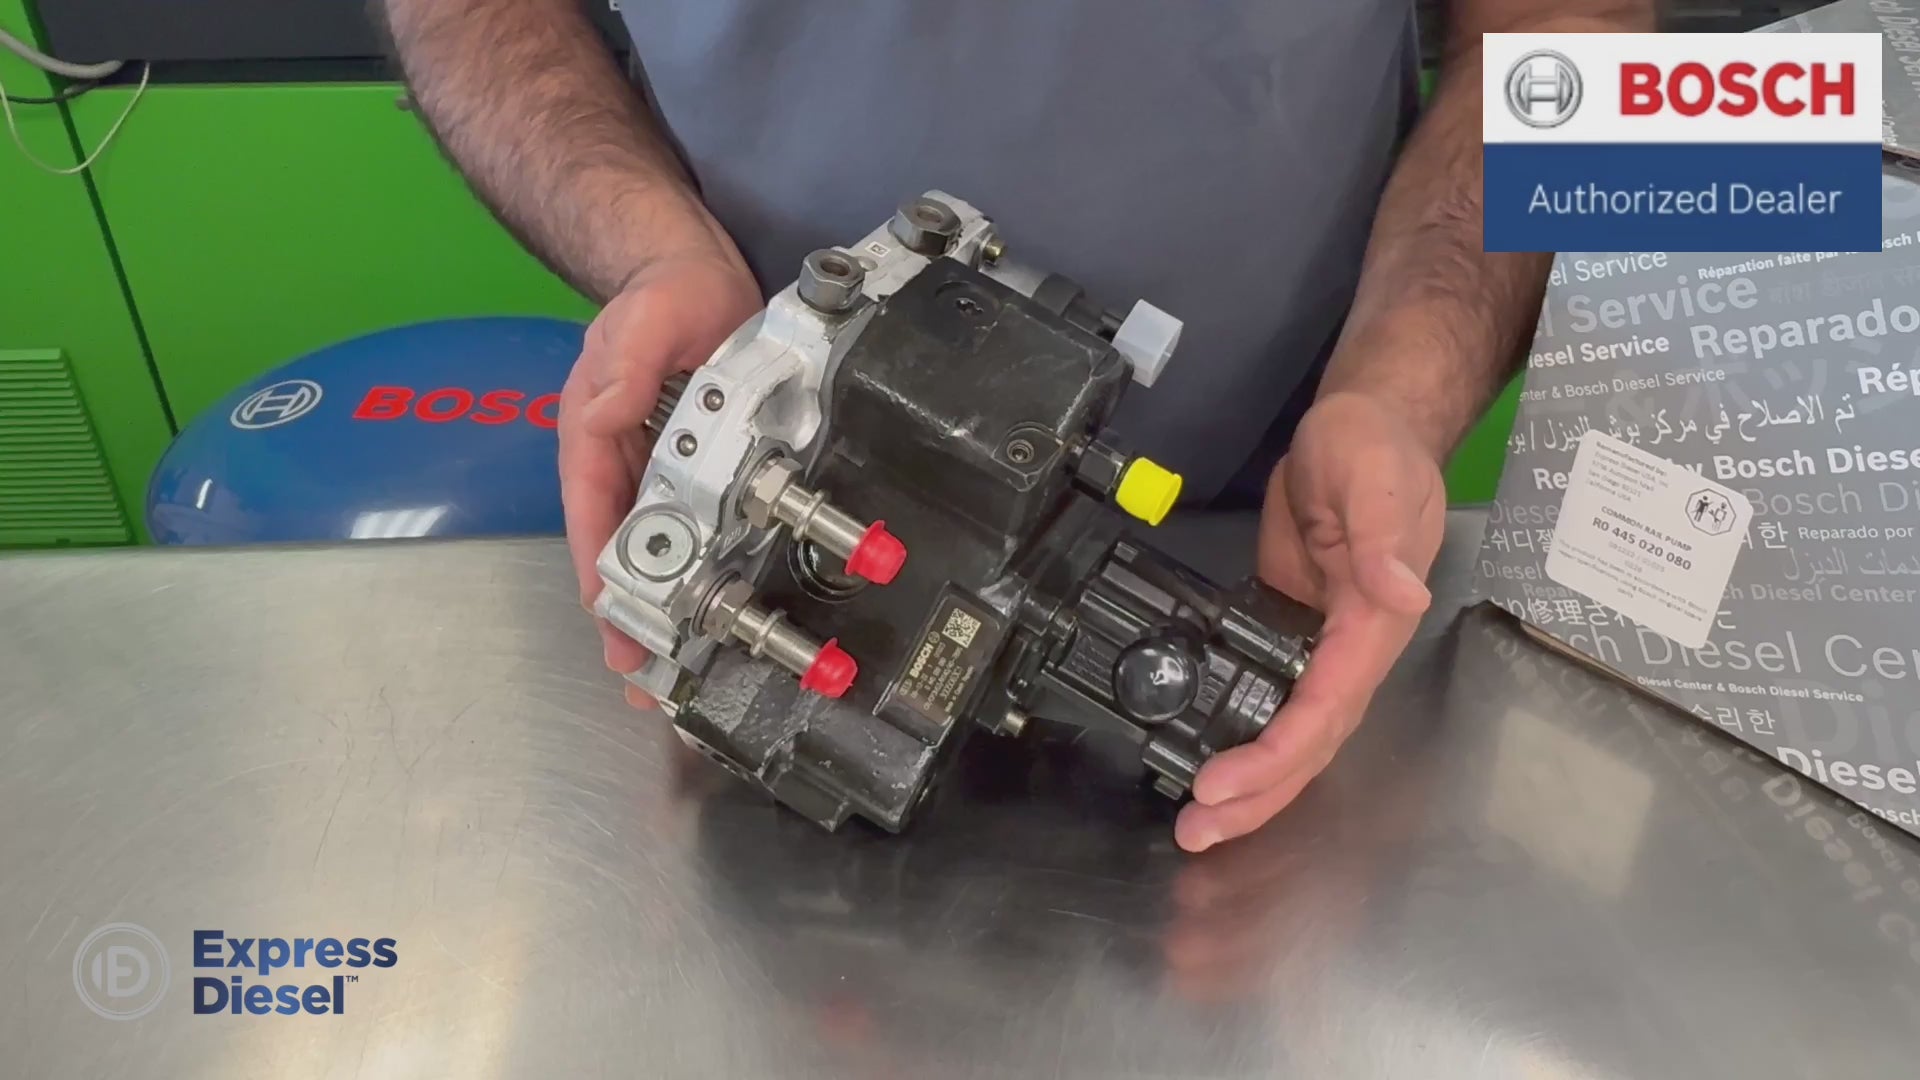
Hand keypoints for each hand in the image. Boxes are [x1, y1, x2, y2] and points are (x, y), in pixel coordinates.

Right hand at [558, 248, 762, 707]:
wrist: (700, 273)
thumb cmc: (663, 290)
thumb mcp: (645, 317)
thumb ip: (625, 361)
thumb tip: (604, 414)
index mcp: (593, 430)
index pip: (590, 510)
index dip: (598, 568)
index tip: (608, 621)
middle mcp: (617, 457)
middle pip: (616, 545)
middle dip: (624, 611)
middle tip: (638, 676)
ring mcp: (653, 464)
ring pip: (651, 545)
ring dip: (657, 603)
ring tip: (667, 666)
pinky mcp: (692, 464)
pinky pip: (688, 524)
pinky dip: (693, 568)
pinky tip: (707, 606)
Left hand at [1178, 391, 1445, 851]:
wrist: (1366, 425)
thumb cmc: (1376, 447)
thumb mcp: (1375, 476)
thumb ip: (1382, 535)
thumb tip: (1398, 591)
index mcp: (1374, 621)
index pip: (1327, 705)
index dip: (1279, 752)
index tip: (1228, 784)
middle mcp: (1353, 647)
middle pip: (1310, 742)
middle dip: (1258, 795)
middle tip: (1198, 832)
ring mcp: (1323, 644)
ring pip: (1292, 732)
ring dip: (1252, 784)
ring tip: (1200, 825)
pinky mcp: (1294, 630)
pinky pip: (1275, 699)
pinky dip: (1247, 738)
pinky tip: (1214, 765)